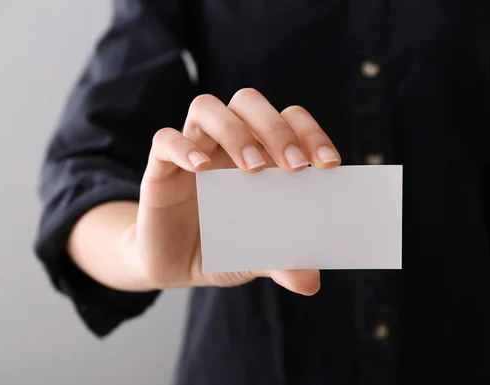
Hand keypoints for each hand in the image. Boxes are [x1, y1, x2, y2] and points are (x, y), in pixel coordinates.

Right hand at [133, 88, 340, 293]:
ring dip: (235, 131)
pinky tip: (200, 169)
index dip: (311, 134)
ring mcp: (193, 151)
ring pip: (207, 108)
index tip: (328, 165)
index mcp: (261, 154)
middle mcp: (227, 144)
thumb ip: (283, 263)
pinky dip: (183, 148)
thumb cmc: (224, 248)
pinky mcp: (161, 169)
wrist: (176, 266)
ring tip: (252, 169)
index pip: (289, 120)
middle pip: (248, 102)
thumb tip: (311, 282)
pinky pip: (165, 141)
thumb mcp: (258, 258)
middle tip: (295, 166)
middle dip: (276, 128)